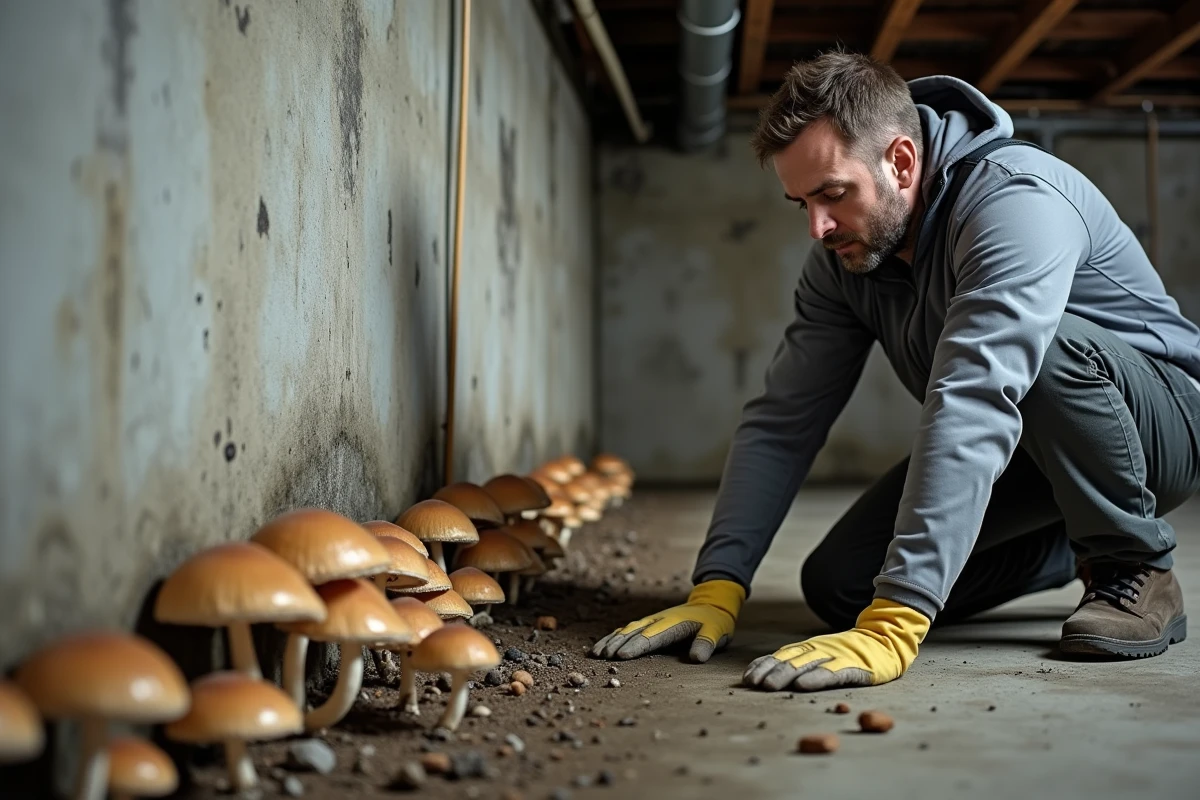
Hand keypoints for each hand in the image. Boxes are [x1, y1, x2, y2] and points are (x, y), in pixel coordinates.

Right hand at [590, 580, 744, 661]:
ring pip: (627, 630)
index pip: (652, 637)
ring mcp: (652, 620)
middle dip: (617, 644)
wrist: (711, 602)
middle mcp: (659, 620)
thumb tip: (696, 658)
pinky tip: (603, 644)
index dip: (636, 646)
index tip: (621, 656)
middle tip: (601, 656)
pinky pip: (628, 629)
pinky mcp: (649, 622)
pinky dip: (614, 636)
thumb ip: (707, 644)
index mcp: (674, 623)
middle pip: (634, 633)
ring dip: (611, 640)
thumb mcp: (716, 632)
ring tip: (595, 652)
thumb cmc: (714, 621)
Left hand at [743, 599, 928, 690]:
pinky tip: (803, 686)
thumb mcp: (819, 654)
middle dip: (769, 672)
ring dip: (786, 675)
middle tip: (752, 684)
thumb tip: (767, 674)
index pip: (780, 656)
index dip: (762, 666)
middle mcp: (818, 650)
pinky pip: (833, 673)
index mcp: (808, 648)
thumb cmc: (847, 653)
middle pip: (789, 661)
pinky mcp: (854, 667)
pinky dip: (817, 679)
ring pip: (806, 665)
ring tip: (769, 686)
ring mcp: (836, 656)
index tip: (746, 679)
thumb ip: (797, 662)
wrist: (885, 641)